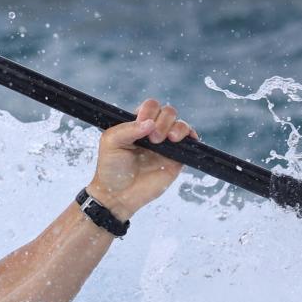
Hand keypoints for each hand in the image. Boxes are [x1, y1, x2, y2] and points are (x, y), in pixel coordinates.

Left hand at [87, 99, 197, 219]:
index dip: (149, 111)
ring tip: (167, 140)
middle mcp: (153, 131)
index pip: (150, 107)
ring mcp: (166, 144)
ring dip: (177, 127)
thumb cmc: (111, 168)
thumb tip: (149, 122)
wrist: (119, 194)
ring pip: (180, 123)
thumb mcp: (110, 143)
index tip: (142, 124)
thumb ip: (127, 129)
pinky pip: (191, 140)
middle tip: (153, 139)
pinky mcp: (178, 157)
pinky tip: (179, 142)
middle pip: (168, 112)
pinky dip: (190, 136)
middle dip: (163, 121)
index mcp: (136, 124)